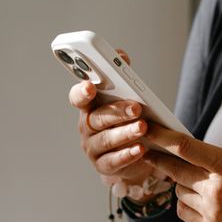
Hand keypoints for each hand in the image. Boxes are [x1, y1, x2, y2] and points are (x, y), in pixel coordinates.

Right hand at [68, 49, 152, 185]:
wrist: (134, 153)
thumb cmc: (126, 119)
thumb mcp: (125, 97)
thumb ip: (122, 75)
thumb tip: (121, 55)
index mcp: (89, 106)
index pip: (78, 97)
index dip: (81, 92)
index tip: (90, 86)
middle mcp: (87, 126)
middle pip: (98, 118)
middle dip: (117, 111)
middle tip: (137, 107)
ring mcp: (93, 147)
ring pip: (107, 139)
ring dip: (125, 133)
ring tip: (143, 127)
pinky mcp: (103, 165)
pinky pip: (114, 160)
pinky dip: (127, 155)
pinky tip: (141, 149)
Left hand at [143, 123, 221, 221]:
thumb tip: (196, 154)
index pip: (186, 147)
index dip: (163, 137)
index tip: (148, 130)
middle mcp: (218, 189)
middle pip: (175, 170)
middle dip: (160, 160)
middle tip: (150, 152)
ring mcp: (214, 211)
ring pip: (179, 191)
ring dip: (183, 184)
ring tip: (201, 181)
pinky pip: (183, 211)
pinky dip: (186, 202)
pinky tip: (200, 198)